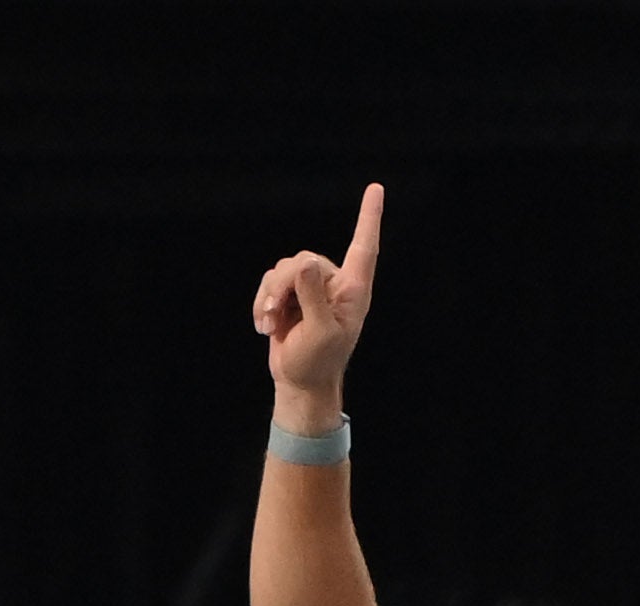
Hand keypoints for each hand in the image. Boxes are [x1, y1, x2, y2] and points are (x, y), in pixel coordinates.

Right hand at [252, 183, 383, 432]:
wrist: (299, 382)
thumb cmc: (319, 362)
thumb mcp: (320, 333)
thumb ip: (313, 297)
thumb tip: (305, 263)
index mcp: (352, 290)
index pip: (363, 248)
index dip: (369, 218)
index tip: (376, 189)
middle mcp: (333, 284)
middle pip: (304, 260)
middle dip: (284, 285)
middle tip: (277, 315)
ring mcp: (310, 288)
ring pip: (283, 269)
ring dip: (271, 297)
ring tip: (271, 324)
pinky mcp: (289, 294)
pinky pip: (270, 281)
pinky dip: (263, 302)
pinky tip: (264, 325)